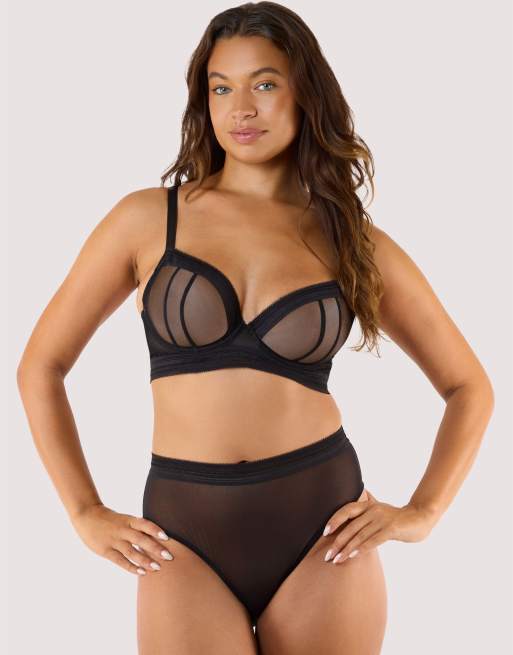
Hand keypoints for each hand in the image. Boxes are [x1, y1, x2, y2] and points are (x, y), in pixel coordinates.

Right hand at [70, 503, 174, 575]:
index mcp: (128, 520)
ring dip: (145, 560)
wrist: (86, 515)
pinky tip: (142, 572)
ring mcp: (114, 540)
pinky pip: (120, 560)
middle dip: (156, 548)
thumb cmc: (110, 518)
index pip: (145, 524)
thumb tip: (155, 538)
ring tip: (157, 568)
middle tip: (169, 557)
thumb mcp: (124, 519)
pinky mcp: (105, 551)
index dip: (156, 530)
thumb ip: (136, 527)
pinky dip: (131, 567)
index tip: (168, 538)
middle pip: (141, 539)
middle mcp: (122, 530)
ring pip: (132, 552)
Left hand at [322, 489, 436, 563]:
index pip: (346, 510)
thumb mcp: (379, 514)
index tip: (325, 532)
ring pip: (359, 535)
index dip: (334, 520)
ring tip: (337, 560)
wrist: (420, 518)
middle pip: (350, 526)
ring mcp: (382, 519)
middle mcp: (373, 510)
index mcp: (368, 505)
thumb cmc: (397, 520)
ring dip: (346, 549)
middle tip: (327, 556)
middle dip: (337, 542)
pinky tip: (353, 555)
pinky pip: (373, 539)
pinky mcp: (391, 528)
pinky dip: (362, 548)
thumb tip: (349, 529)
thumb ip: (366, 517)